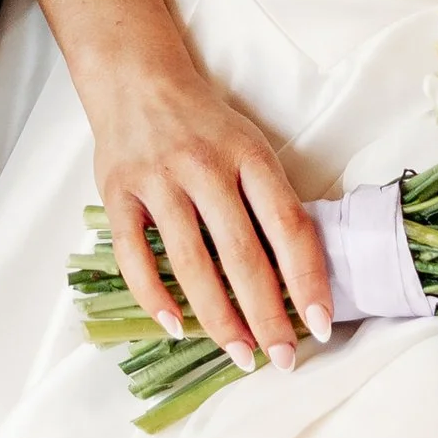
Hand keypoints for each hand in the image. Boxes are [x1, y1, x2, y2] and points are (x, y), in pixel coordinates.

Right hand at [85, 51, 331, 369]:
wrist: (136, 79)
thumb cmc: (204, 124)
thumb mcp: (249, 146)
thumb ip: (269, 200)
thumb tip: (298, 275)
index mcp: (248, 153)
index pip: (287, 224)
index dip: (307, 278)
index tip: (319, 325)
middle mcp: (204, 165)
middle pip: (241, 253)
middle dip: (265, 314)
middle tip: (281, 358)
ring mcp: (158, 179)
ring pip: (190, 262)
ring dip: (218, 317)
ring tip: (239, 354)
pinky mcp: (118, 193)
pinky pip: (134, 255)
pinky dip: (153, 296)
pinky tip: (175, 327)